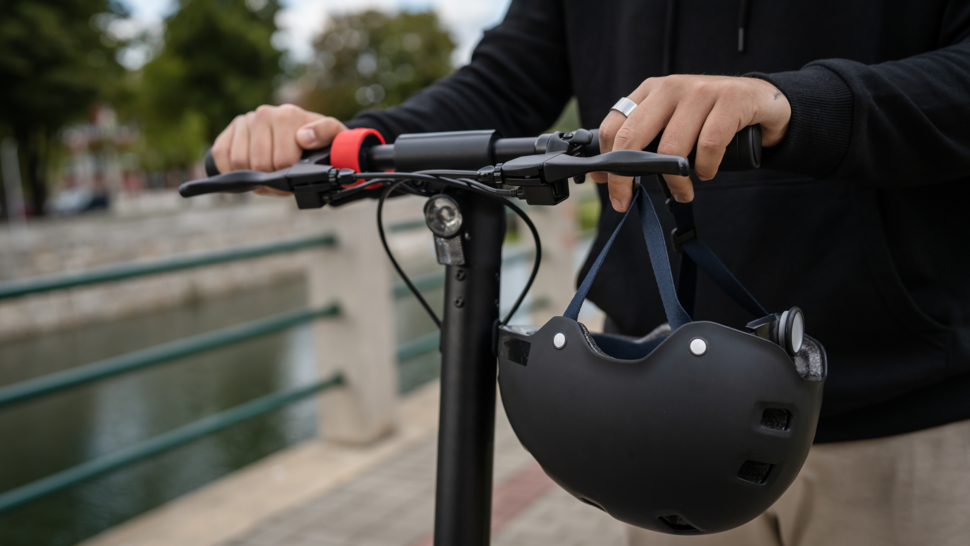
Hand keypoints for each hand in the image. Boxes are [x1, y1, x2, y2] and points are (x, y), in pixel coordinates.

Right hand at [211, 104, 347, 195]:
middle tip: (280, 181)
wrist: (305, 133)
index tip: (293, 179)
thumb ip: (326, 133)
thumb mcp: (334, 136)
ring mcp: (246, 120)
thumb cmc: (319, 140)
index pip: (281, 161)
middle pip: (259, 164)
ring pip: (239, 162)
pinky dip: (230, 170)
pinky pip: (221, 154)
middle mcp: (264, 113)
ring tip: (267, 175)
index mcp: (288, 115)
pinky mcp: (231, 129)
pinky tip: (246, 172)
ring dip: (252, 177)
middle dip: (270, 179)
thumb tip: (304, 137)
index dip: (287, 178)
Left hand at [592, 75, 790, 210]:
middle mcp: (671, 88)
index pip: (614, 126)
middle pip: (632, 137)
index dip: (606, 162)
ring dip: (674, 181)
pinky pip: (708, 145)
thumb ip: (645, 143)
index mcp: (650, 91)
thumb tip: (606, 176)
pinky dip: (705, 168)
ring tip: (683, 191)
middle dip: (625, 177)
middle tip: (626, 200)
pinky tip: (706, 173)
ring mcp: (700, 91)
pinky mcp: (730, 100)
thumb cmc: (709, 120)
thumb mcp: (672, 125)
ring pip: (671, 148)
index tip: (607, 187)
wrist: (761, 101)